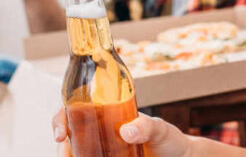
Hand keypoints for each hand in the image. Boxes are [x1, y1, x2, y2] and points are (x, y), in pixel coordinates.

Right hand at [53, 108, 192, 156]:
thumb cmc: (170, 140)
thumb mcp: (160, 130)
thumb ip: (148, 127)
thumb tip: (126, 131)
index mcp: (108, 114)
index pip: (76, 109)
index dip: (61, 118)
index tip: (61, 134)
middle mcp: (100, 132)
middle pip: (69, 135)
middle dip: (61, 146)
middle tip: (65, 155)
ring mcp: (102, 150)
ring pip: (74, 152)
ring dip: (68, 155)